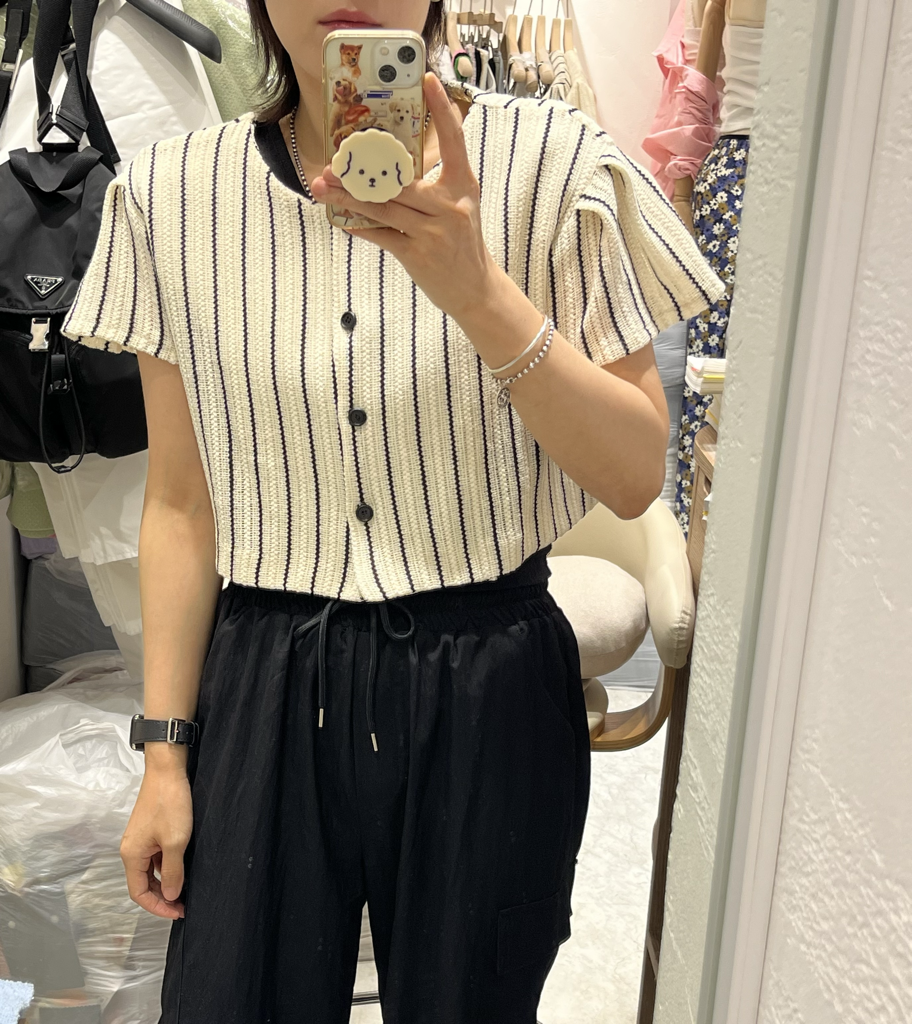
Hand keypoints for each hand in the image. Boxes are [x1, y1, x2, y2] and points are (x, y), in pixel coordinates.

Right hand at [120, 766, 192, 918]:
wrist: (167, 770)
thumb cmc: (170, 803)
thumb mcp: (176, 841)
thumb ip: (171, 871)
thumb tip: (169, 895)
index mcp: (131, 855)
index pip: (138, 893)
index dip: (157, 907)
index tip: (177, 912)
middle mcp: (132, 849)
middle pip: (143, 884)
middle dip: (162, 897)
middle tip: (184, 904)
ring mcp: (141, 839)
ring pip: (150, 870)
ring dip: (165, 881)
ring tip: (186, 888)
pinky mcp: (150, 830)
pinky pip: (156, 856)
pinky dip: (167, 866)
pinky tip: (182, 866)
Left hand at [310, 72, 498, 321]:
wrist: (476, 290)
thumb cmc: (463, 244)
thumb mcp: (460, 207)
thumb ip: (434, 185)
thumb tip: (390, 164)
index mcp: (463, 186)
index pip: (454, 140)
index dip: (442, 109)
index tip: (428, 80)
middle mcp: (451, 205)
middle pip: (399, 178)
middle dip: (362, 171)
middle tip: (334, 161)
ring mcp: (434, 231)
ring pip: (383, 206)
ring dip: (348, 197)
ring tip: (323, 188)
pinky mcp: (418, 255)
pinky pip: (382, 235)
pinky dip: (360, 227)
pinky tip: (342, 220)